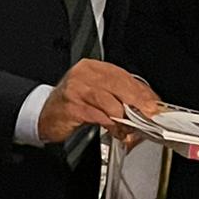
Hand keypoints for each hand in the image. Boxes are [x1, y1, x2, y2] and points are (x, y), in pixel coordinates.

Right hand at [38, 59, 159, 144]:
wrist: (43, 114)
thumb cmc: (72, 104)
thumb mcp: (97, 96)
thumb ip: (120, 97)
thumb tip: (145, 107)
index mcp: (93, 67)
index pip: (123, 76)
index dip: (142, 91)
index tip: (154, 104)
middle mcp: (84, 74)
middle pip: (119, 86)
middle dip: (138, 103)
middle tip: (149, 116)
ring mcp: (76, 89)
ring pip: (110, 102)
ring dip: (123, 119)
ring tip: (128, 129)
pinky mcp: (72, 107)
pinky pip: (99, 116)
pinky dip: (111, 126)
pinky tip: (115, 131)